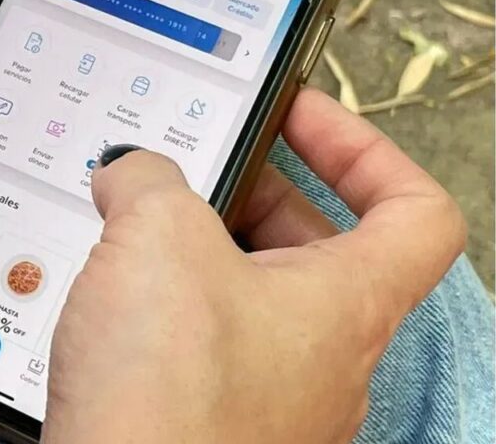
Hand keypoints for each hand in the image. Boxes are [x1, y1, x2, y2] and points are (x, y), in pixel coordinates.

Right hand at [42, 89, 465, 443]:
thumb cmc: (168, 396)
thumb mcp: (158, 238)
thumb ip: (149, 179)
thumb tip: (129, 170)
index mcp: (346, 303)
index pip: (416, 210)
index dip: (363, 147)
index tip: (299, 116)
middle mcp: (324, 357)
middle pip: (316, 246)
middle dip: (252, 194)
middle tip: (190, 170)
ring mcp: (272, 396)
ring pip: (253, 297)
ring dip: (199, 252)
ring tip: (134, 230)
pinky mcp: (214, 421)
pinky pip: (206, 343)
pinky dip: (169, 306)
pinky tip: (112, 297)